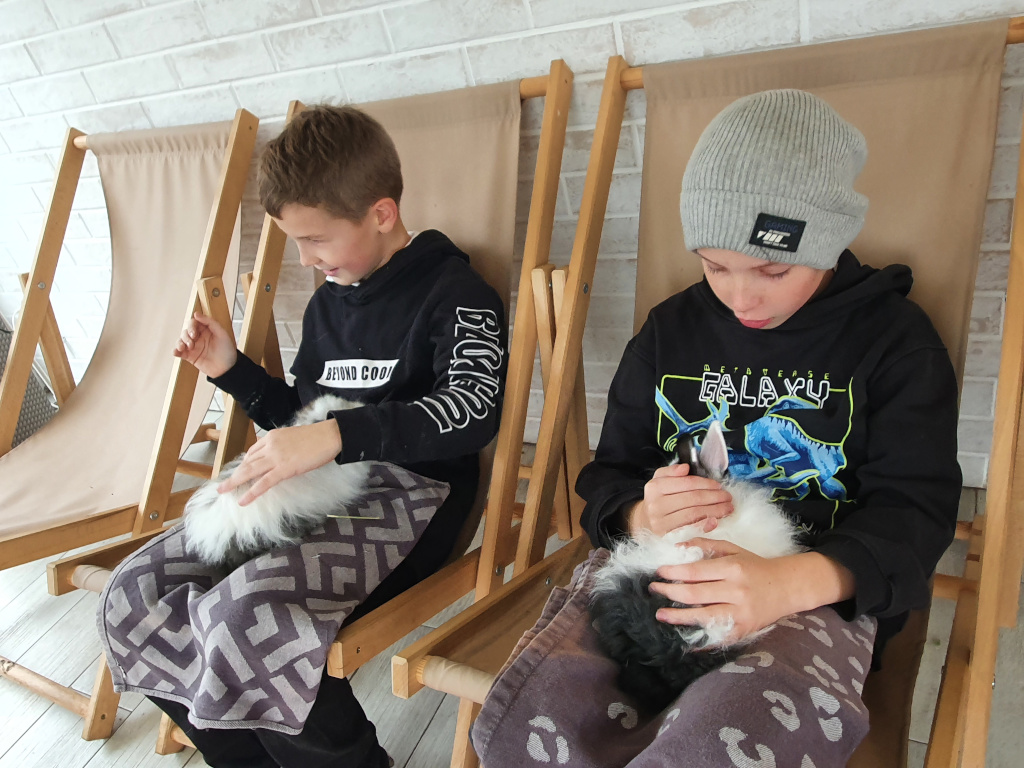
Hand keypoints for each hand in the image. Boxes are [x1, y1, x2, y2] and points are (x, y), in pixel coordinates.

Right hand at [172, 312, 236, 378]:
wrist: (227, 369)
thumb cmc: (227, 351)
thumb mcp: (222, 333)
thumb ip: (210, 322)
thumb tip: (196, 314)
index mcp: (206, 330)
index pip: (194, 323)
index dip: (192, 326)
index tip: (194, 333)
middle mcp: (198, 337)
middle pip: (186, 331)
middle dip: (186, 336)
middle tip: (192, 343)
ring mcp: (193, 347)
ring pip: (180, 340)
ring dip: (180, 343)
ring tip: (186, 348)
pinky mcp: (189, 356)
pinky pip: (178, 352)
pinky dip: (175, 351)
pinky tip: (176, 352)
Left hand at [218, 419, 342, 504]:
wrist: (329, 435)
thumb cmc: (317, 437)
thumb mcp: (293, 437)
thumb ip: (282, 445)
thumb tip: (279, 456)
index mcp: (272, 436)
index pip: (253, 452)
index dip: (244, 464)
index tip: (240, 472)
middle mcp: (269, 446)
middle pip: (247, 462)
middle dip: (233, 474)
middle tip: (222, 485)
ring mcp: (275, 457)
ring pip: (249, 472)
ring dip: (234, 483)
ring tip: (223, 491)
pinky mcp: (284, 469)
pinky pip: (264, 483)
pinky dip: (252, 492)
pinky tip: (243, 501)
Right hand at [627, 464, 732, 536]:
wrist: (645, 522)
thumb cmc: (658, 499)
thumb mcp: (660, 481)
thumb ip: (671, 471)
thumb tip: (685, 468)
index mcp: (655, 487)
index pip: (687, 483)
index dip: (706, 483)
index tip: (718, 485)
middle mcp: (656, 505)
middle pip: (693, 499)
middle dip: (715, 497)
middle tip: (728, 497)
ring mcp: (661, 523)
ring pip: (694, 514)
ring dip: (715, 510)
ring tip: (728, 508)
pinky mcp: (667, 537)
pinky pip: (690, 530)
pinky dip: (705, 526)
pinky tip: (715, 522)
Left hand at [649, 541, 856, 643]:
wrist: (788, 587)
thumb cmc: (756, 566)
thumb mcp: (734, 549)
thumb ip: (706, 546)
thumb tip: (678, 547)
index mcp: (732, 568)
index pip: (695, 571)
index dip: (673, 572)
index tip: (658, 572)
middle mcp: (736, 591)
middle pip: (695, 594)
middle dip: (669, 592)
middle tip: (653, 589)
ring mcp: (740, 613)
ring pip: (703, 617)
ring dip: (678, 616)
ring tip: (660, 614)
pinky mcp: (744, 630)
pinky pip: (718, 636)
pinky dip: (700, 639)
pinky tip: (684, 639)